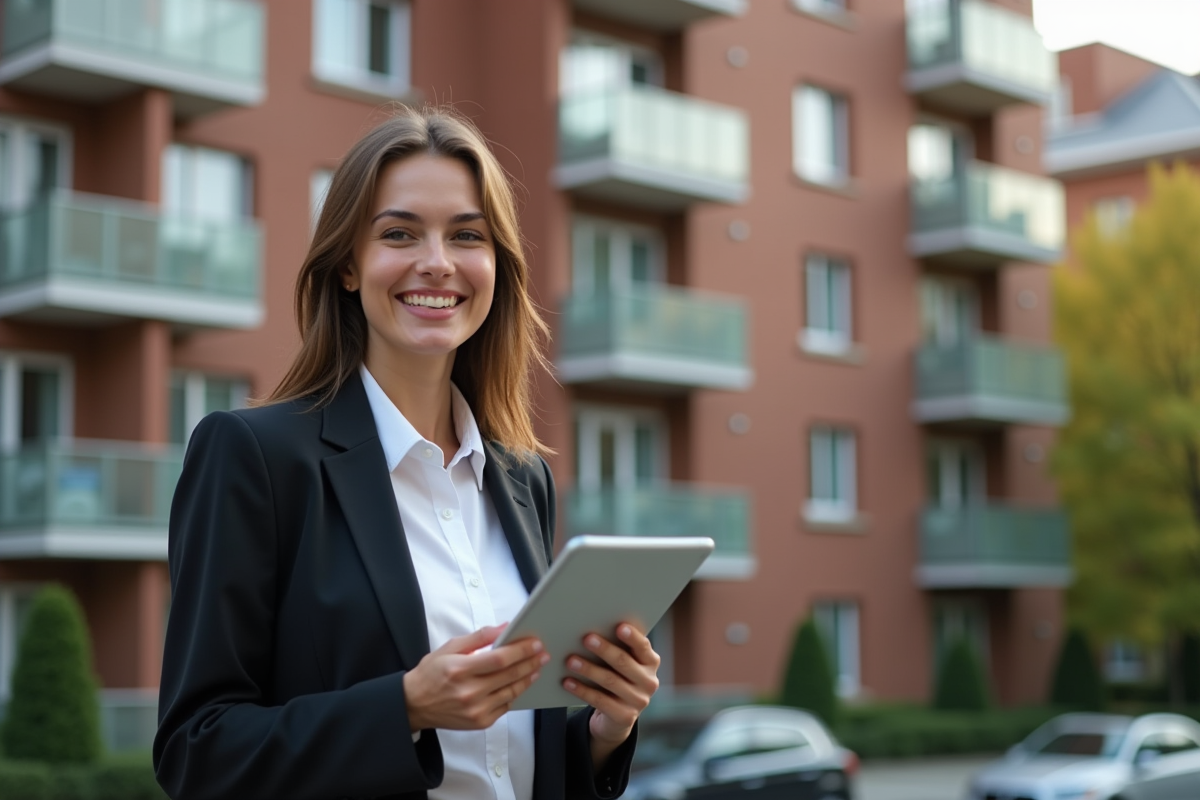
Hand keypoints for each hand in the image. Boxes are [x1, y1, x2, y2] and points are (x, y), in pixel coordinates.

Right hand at [403, 624, 548, 731]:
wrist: (415, 705)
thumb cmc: (431, 673)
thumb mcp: (449, 648)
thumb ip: (479, 637)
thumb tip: (504, 627)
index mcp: (460, 670)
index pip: (499, 659)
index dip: (520, 651)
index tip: (535, 643)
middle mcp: (469, 693)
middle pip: (509, 676)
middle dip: (529, 662)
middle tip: (542, 654)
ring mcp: (475, 710)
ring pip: (511, 692)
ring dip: (527, 678)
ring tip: (536, 667)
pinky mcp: (480, 722)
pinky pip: (505, 706)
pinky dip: (514, 693)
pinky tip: (520, 683)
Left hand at [562, 623, 659, 759]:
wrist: (617, 717)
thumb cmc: (617, 678)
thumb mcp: (622, 665)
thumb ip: (618, 649)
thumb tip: (593, 630)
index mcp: (651, 662)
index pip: (643, 646)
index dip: (632, 637)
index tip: (619, 627)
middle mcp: (649, 682)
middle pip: (624, 662)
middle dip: (604, 649)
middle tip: (586, 638)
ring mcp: (639, 701)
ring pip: (610, 681)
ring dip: (589, 669)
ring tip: (571, 660)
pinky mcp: (625, 717)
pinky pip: (600, 700)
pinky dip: (582, 690)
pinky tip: (568, 682)